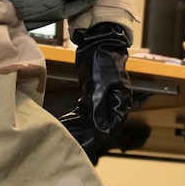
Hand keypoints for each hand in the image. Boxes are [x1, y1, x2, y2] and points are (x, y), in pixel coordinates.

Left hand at [59, 22, 134, 159]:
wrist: (97, 41)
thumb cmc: (102, 59)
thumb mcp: (98, 85)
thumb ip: (98, 108)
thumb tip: (100, 131)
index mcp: (121, 102)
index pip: (111, 126)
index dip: (97, 137)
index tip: (83, 144)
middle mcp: (114, 104)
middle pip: (100, 126)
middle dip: (85, 134)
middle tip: (69, 142)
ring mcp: (103, 100)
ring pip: (91, 120)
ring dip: (78, 127)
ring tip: (63, 133)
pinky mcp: (93, 95)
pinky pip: (86, 111)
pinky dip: (76, 118)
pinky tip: (65, 123)